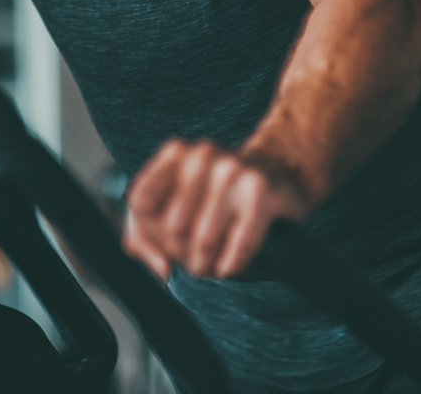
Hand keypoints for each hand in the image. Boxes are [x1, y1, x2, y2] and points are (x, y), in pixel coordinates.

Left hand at [123, 139, 308, 280]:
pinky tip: (231, 266)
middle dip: (183, 252)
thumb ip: (143, 237)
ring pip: (205, 239)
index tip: (166, 240)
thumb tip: (161, 268)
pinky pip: (240, 243)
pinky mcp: (260, 189)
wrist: (279, 172)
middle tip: (195, 258)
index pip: (141, 201)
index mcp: (174, 153)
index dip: (151, 230)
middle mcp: (201, 154)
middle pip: (172, 225)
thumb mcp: (173, 206)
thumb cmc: (215, 196)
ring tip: (212, 263)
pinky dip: (233, 264)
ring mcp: (232, 168)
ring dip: (208, 264)